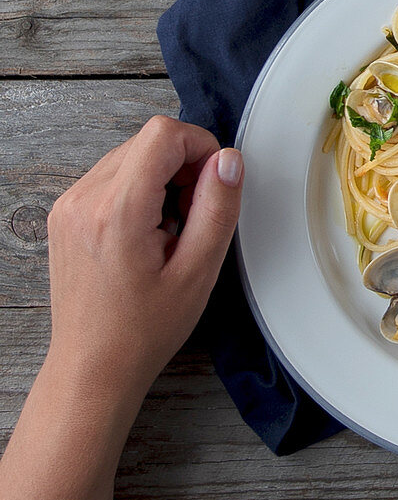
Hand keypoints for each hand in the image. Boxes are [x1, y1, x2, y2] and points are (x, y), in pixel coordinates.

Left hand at [46, 115, 243, 405]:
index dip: (200, 147)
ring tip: (171, 229)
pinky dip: (139, 189)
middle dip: (183, 165)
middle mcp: (84, 199)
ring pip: (130, 154)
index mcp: (117, 211)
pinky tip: (149, 231)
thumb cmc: (143, 329)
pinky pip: (111, 175)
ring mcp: (69, 204)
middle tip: (194, 216)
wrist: (93, 365)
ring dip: (162, 177)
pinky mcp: (65, 212)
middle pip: (147, 141)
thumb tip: (229, 161)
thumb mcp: (198, 271)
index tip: (213, 182)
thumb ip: (217, 208)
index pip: (163, 134)